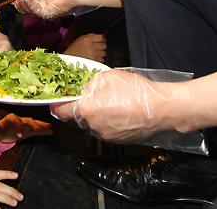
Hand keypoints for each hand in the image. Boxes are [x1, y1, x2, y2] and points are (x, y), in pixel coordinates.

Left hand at [0, 113, 52, 142]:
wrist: (1, 132)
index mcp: (11, 118)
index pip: (17, 120)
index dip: (18, 126)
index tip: (19, 135)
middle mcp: (20, 120)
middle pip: (28, 120)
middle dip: (34, 124)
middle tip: (39, 129)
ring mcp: (25, 126)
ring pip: (34, 124)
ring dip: (41, 125)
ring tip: (50, 126)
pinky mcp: (28, 132)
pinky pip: (37, 131)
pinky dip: (43, 131)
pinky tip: (51, 132)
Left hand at [49, 70, 187, 143]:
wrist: (161, 109)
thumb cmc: (135, 92)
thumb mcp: (106, 77)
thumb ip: (87, 84)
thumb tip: (80, 89)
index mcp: (85, 111)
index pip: (59, 111)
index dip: (55, 103)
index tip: (55, 97)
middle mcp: (91, 127)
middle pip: (74, 117)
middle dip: (75, 106)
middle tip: (83, 93)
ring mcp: (104, 136)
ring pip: (89, 123)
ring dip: (91, 113)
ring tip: (104, 99)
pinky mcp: (116, 140)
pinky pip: (102, 128)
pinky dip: (103, 119)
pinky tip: (115, 108)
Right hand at [63, 33, 105, 61]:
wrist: (68, 60)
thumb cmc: (74, 49)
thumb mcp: (80, 39)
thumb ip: (90, 36)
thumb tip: (101, 37)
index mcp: (87, 39)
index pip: (101, 38)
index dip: (103, 39)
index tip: (102, 41)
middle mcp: (91, 46)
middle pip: (104, 45)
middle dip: (101, 47)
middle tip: (97, 48)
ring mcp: (93, 54)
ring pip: (104, 53)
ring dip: (100, 54)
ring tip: (94, 54)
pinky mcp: (94, 61)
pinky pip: (102, 60)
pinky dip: (99, 60)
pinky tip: (93, 59)